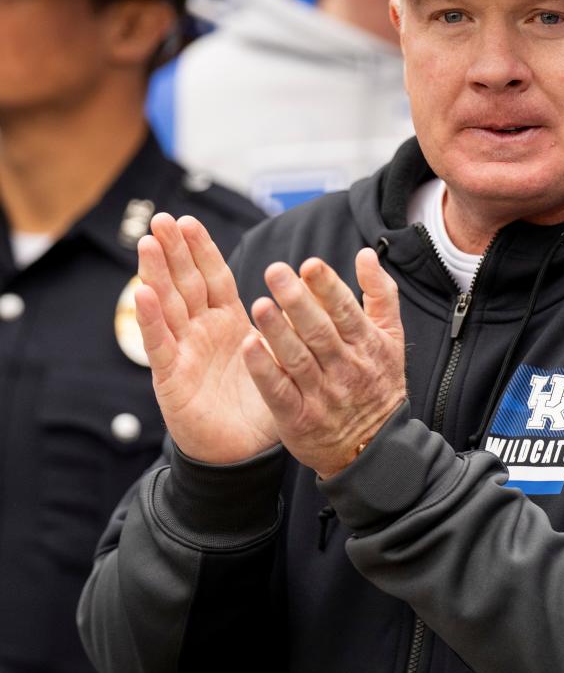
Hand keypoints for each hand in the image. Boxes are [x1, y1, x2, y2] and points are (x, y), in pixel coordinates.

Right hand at [136, 214, 277, 463]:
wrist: (244, 454)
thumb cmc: (262, 406)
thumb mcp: (281, 358)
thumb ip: (289, 327)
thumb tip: (312, 293)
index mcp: (229, 323)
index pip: (212, 277)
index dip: (201, 249)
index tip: (190, 221)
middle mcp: (202, 332)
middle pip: (185, 282)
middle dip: (173, 250)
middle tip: (162, 217)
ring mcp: (184, 352)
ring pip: (167, 305)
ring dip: (156, 273)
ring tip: (149, 242)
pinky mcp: (172, 378)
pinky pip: (160, 345)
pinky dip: (150, 319)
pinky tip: (142, 293)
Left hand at [242, 249, 406, 478]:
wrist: (373, 448)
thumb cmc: (378, 382)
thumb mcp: (390, 338)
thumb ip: (380, 294)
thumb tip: (365, 255)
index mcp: (367, 345)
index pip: (346, 311)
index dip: (328, 287)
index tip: (309, 265)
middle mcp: (345, 368)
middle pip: (319, 331)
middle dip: (297, 301)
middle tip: (275, 272)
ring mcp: (322, 395)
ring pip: (298, 359)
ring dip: (277, 332)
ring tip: (259, 305)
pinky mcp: (299, 419)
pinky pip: (279, 392)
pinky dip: (264, 370)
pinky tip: (248, 347)